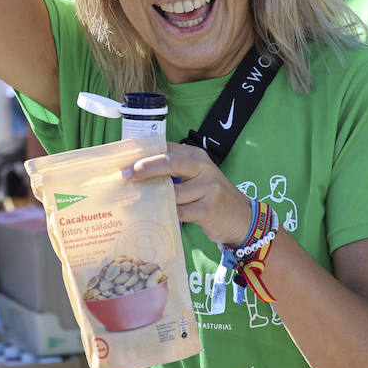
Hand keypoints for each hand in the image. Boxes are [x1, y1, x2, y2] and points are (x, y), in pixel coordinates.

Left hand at [123, 143, 251, 245]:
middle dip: (146, 167)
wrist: (243, 218)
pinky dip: (166, 214)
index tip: (124, 161)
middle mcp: (204, 168)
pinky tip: (155, 216)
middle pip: (171, 162)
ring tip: (134, 202)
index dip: (144, 153)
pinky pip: (180, 211)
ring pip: (172, 192)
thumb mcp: (198, 177)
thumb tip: (137, 175)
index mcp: (197, 156)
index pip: (167, 148)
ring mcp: (208, 188)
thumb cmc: (213, 197)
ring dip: (152, 198)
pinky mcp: (208, 209)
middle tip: (126, 176)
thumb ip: (174, 173)